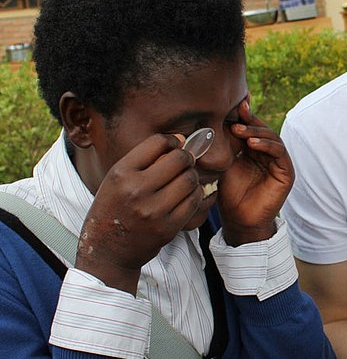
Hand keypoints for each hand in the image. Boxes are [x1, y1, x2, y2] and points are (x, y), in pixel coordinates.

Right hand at [76, 134, 200, 293]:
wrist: (107, 252)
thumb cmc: (113, 209)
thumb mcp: (116, 180)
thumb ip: (143, 159)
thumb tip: (179, 138)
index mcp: (120, 173)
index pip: (157, 142)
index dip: (171, 140)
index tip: (174, 145)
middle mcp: (136, 190)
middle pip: (179, 159)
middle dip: (186, 157)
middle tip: (185, 162)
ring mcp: (153, 210)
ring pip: (190, 179)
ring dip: (192, 176)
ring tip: (185, 179)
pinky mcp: (167, 228)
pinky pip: (194, 201)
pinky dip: (195, 194)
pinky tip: (187, 195)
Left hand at [216, 98, 294, 245]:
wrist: (238, 219)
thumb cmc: (229, 194)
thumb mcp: (225, 163)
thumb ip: (226, 144)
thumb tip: (217, 120)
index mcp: (255, 150)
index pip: (253, 128)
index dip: (245, 116)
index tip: (235, 105)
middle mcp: (269, 154)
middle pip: (263, 130)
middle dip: (250, 121)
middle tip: (235, 118)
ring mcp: (279, 163)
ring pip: (272, 138)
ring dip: (257, 132)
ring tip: (240, 131)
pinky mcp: (286, 172)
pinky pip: (280, 153)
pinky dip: (267, 145)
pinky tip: (252, 143)